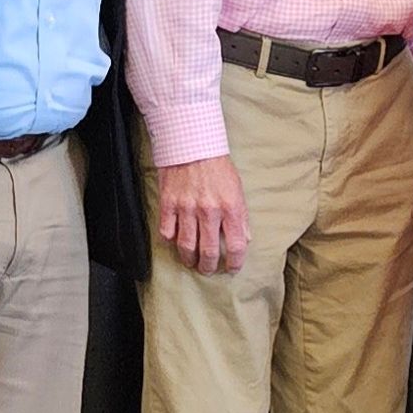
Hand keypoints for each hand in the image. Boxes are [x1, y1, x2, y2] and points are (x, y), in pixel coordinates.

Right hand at [157, 156, 249, 273]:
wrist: (192, 144)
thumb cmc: (216, 166)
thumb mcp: (237, 189)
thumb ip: (241, 215)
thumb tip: (244, 238)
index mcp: (230, 207)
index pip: (236, 245)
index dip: (235, 262)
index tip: (232, 268)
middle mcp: (209, 211)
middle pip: (208, 252)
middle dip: (209, 266)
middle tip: (208, 269)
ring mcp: (186, 208)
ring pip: (186, 247)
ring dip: (189, 259)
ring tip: (191, 262)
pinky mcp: (168, 204)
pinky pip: (167, 232)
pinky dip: (171, 241)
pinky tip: (175, 241)